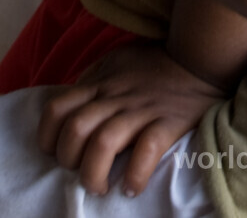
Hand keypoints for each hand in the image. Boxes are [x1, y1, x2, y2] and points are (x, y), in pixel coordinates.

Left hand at [38, 42, 223, 195]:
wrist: (199, 57)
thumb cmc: (154, 66)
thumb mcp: (116, 63)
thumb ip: (94, 82)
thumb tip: (71, 107)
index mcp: (100, 82)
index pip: (56, 108)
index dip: (48, 137)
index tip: (56, 153)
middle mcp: (116, 96)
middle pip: (76, 129)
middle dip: (69, 160)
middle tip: (80, 173)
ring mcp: (142, 109)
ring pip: (103, 142)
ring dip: (94, 173)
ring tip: (100, 188)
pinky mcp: (169, 121)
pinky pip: (147, 149)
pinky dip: (135, 174)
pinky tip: (131, 188)